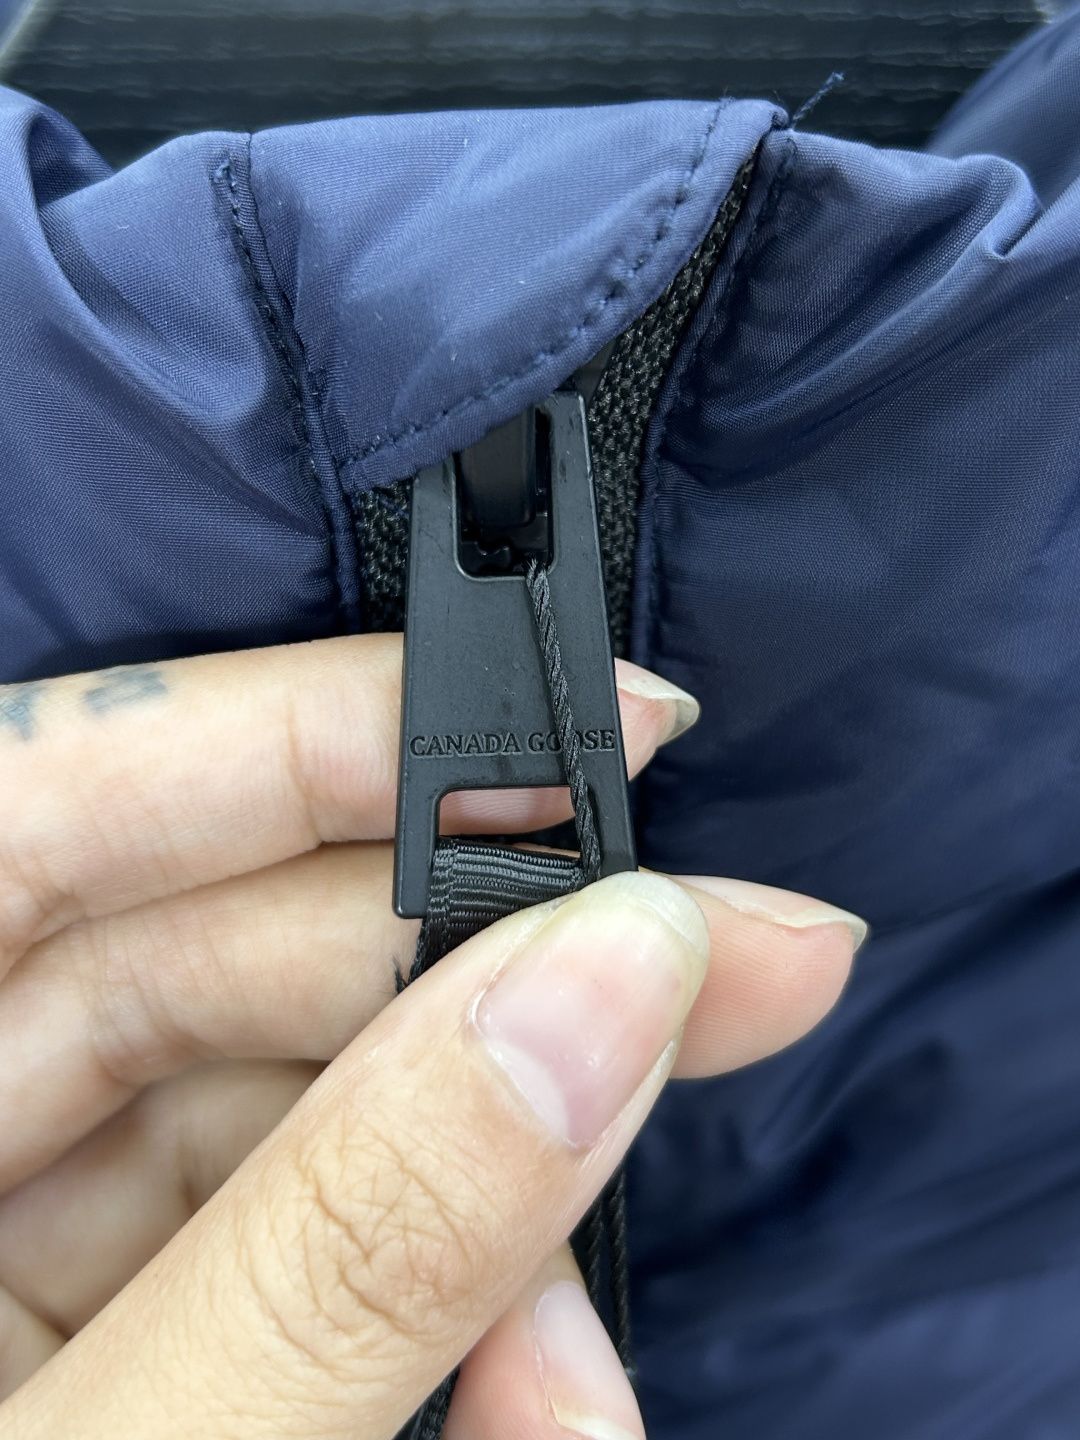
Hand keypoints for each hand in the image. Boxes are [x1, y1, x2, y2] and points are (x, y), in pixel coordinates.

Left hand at [0, 637, 861, 1437]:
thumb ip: (343, 1242)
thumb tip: (595, 994)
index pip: (80, 788)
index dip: (334, 726)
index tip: (590, 726)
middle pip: (224, 943)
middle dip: (492, 968)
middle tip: (733, 960)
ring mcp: (12, 1213)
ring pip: (282, 1101)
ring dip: (479, 1189)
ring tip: (585, 1357)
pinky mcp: (99, 1322)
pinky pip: (276, 1237)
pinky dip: (418, 1296)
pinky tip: (522, 1393)